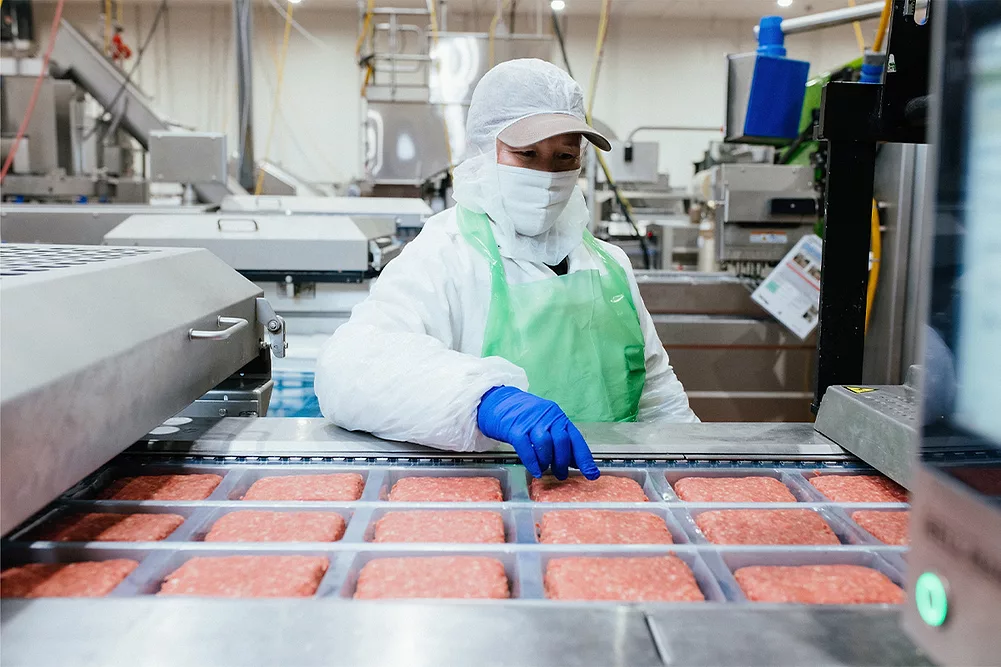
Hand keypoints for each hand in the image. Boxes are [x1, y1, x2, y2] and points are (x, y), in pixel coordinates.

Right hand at [477, 386, 598, 479]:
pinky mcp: (514, 428)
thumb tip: (574, 462)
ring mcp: (530, 421)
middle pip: (562, 442)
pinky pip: (526, 447)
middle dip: (563, 462)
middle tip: (561, 475)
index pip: (576, 439)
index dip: (584, 458)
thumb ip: (559, 439)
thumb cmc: (523, 416)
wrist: (498, 401)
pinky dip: (532, 462)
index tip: (592, 474)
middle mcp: (547, 417)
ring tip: (544, 470)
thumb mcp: (544, 423)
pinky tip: (535, 470)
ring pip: (545, 444)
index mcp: (558, 416)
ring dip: (547, 462)